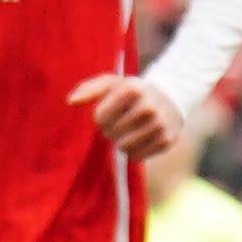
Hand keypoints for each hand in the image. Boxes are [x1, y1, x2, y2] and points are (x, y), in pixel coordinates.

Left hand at [69, 74, 183, 157]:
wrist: (171, 99)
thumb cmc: (132, 92)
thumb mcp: (112, 84)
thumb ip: (89, 89)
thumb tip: (70, 102)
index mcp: (132, 89)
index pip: (100, 117)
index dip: (101, 117)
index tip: (110, 111)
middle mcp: (148, 107)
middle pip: (111, 134)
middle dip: (111, 130)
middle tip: (121, 121)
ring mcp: (159, 125)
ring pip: (123, 147)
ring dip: (121, 141)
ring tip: (129, 130)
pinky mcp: (166, 141)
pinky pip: (137, 157)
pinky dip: (134, 151)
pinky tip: (140, 138)